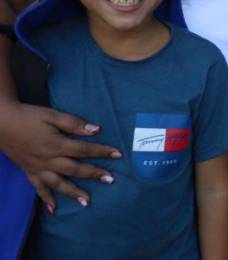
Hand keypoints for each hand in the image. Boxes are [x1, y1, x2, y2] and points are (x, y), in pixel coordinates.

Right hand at [0, 100, 120, 210]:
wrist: (1, 122)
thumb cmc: (29, 116)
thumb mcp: (53, 115)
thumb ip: (74, 123)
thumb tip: (97, 130)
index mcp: (56, 144)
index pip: (84, 150)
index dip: (102, 152)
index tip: (118, 155)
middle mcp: (48, 159)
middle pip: (75, 169)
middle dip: (94, 174)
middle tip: (111, 180)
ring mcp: (37, 167)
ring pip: (58, 183)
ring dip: (73, 193)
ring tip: (87, 202)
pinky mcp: (28, 171)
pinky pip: (38, 188)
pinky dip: (46, 198)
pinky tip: (54, 208)